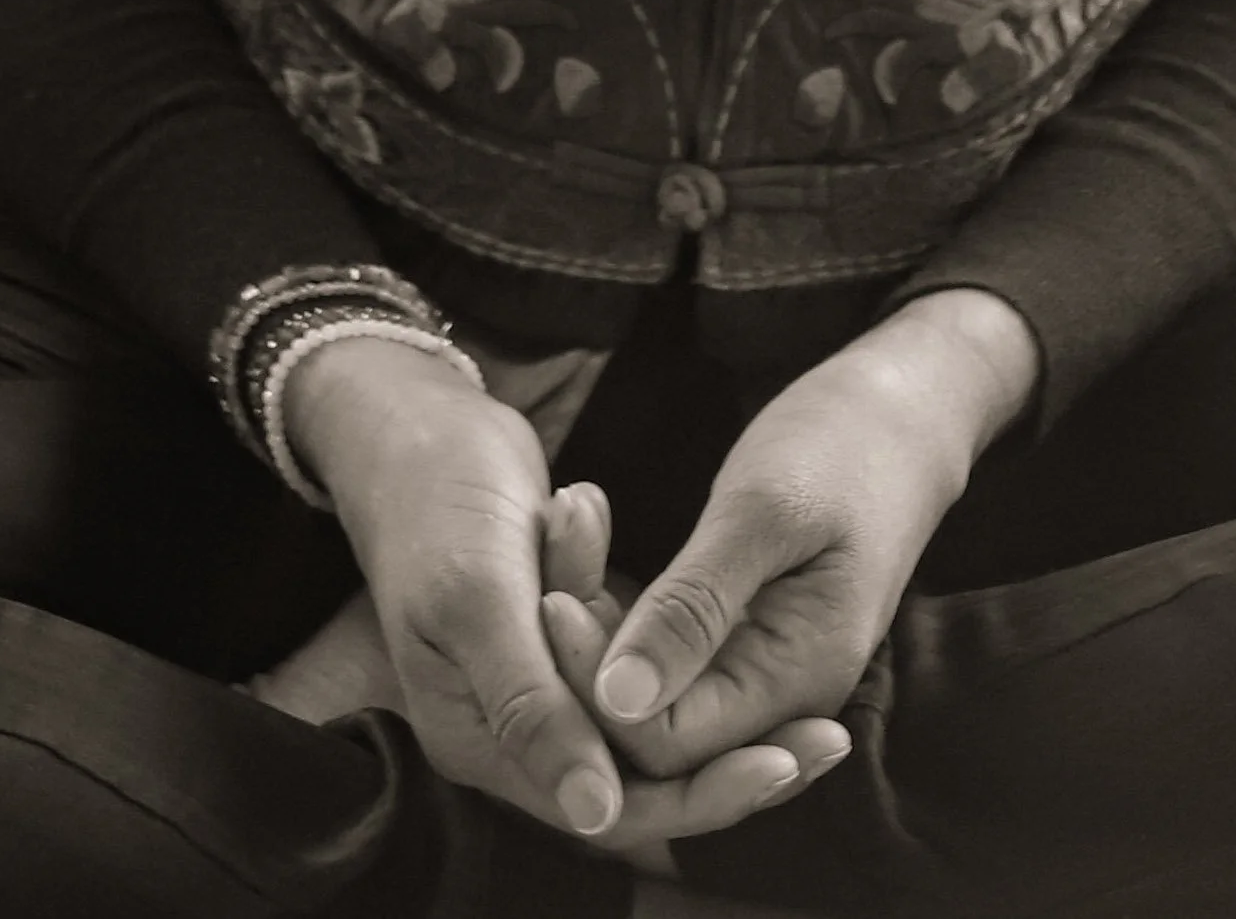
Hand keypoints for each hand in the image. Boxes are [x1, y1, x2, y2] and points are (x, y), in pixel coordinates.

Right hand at [260, 340, 844, 858]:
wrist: (408, 422)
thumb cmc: (436, 502)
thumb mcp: (480, 598)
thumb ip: (533, 707)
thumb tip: (595, 814)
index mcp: (480, 740)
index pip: (610, 807)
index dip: (701, 793)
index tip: (789, 757)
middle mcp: (508, 729)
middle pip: (637, 776)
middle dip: (727, 757)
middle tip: (827, 735)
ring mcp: (532, 680)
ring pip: (641, 715)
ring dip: (689, 668)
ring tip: (755, 630)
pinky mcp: (554, 635)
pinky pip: (628, 657)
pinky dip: (653, 618)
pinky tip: (654, 557)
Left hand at [588, 290, 1039, 775]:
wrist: (902, 414)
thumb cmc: (842, 444)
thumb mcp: (763, 511)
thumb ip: (696, 607)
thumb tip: (617, 701)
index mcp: (797, 679)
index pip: (666, 743)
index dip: (599, 686)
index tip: (553, 596)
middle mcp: (781, 702)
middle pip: (652, 735)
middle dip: (587, 664)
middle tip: (555, 564)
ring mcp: (763, 676)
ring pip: (651, 699)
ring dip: (597, 633)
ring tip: (569, 533)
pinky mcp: (742, 643)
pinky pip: (665, 663)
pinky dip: (619, 615)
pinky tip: (589, 550)